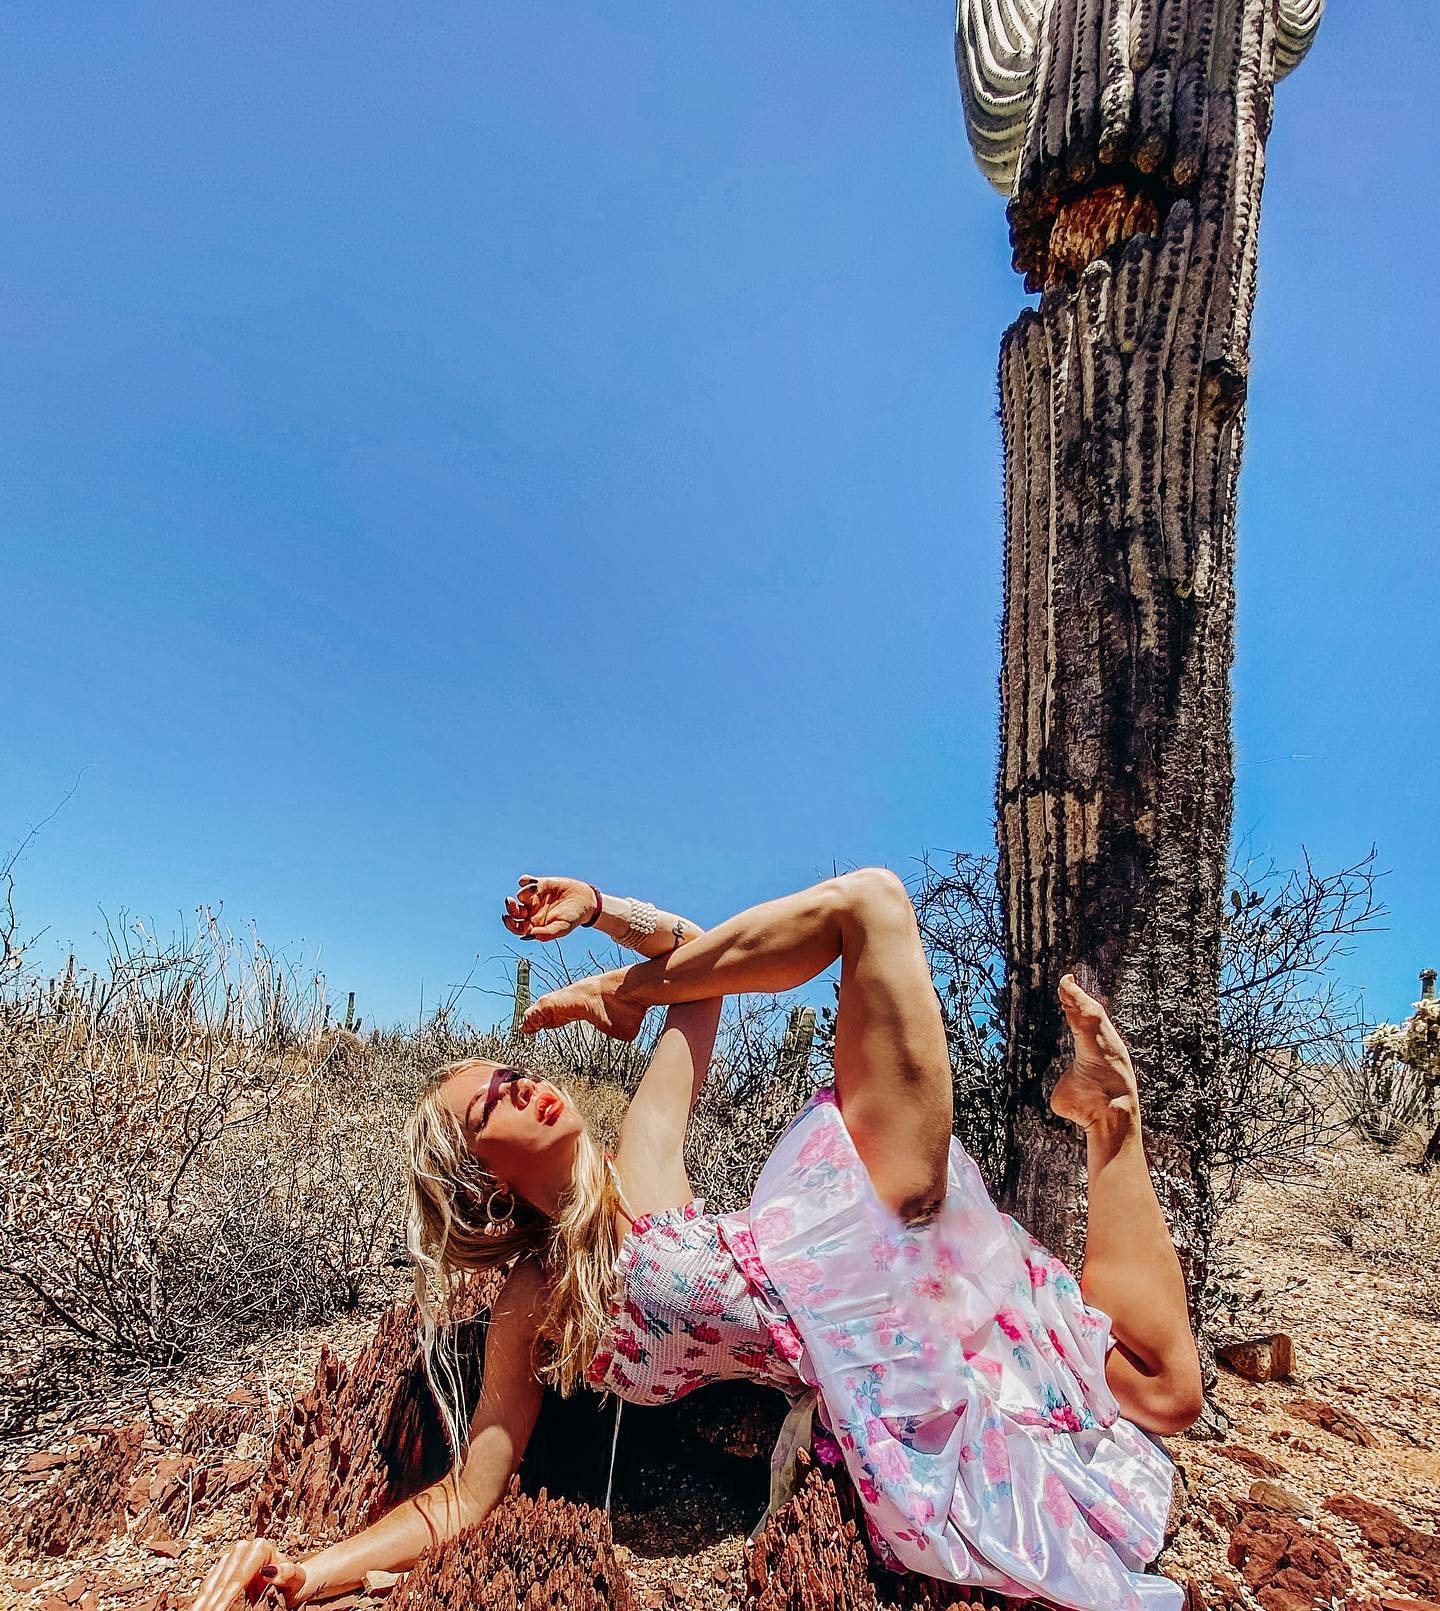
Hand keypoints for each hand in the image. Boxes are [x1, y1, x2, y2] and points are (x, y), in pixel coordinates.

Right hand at [191, 1539, 307, 1608]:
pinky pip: (209, 1585)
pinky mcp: (222, 1568)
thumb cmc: (293, 1580)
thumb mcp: (295, 1578)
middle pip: (223, 1580)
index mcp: (259, 1548)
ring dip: (204, 1601)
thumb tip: (270, 1571)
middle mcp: (242, 1549)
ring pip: (212, 1582)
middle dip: (214, 1602)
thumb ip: (287, 1573)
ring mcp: (231, 1558)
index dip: (227, 1596)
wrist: (289, 1583)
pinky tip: (199, 1609)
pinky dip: (203, 1599)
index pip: (238, 1576)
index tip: (220, 1610)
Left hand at [502, 875, 598, 941]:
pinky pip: (525, 881)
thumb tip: (530, 935)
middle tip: (510, 902)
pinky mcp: (540, 884)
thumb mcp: (563, 928)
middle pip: (514, 911)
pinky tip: (534, 882)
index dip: (510, 924)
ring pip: (520, 895)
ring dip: (524, 892)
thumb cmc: (574, 918)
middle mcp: (532, 912)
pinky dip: (525, 881)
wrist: (586, 900)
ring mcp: (535, 898)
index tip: (507, 918)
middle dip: (510, 907)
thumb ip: (547, 933)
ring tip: (536, 889)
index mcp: (534, 925)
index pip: (517, 927)